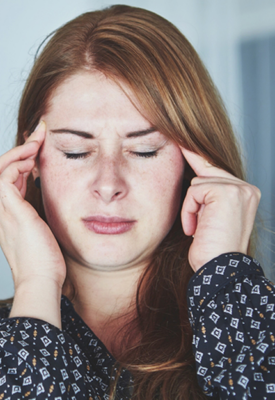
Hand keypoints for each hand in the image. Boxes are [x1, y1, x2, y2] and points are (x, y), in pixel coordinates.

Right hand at [0, 121, 65, 290]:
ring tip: (37, 144)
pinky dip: (17, 163)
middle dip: (17, 150)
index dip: (21, 163)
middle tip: (39, 135)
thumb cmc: (46, 265)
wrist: (40, 283)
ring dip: (16, 153)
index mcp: (5, 218)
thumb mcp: (44, 233)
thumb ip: (43, 216)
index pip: (7, 181)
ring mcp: (2, 211)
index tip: (40, 150)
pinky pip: (5, 177)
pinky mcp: (11, 211)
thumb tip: (55, 201)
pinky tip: (34, 159)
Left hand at [180, 147, 260, 271]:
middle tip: (198, 224)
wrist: (218, 270)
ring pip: (196, 184)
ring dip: (190, 208)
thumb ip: (206, 197)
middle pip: (204, 173)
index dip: (195, 156)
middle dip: (193, 198)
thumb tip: (192, 179)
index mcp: (245, 193)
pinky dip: (189, 210)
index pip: (215, 169)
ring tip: (200, 229)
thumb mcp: (208, 218)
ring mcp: (239, 188)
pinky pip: (194, 191)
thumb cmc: (209, 249)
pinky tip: (197, 228)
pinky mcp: (227, 192)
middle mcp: (247, 188)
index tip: (179, 139)